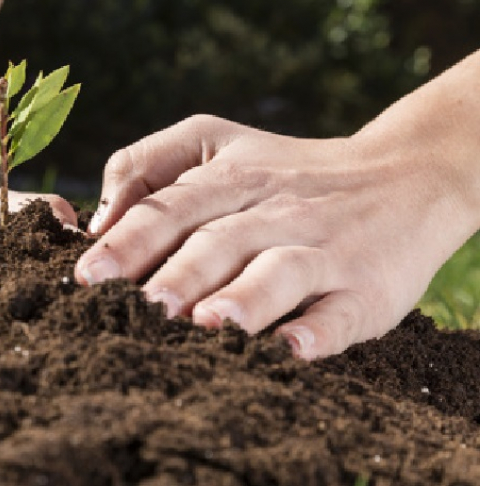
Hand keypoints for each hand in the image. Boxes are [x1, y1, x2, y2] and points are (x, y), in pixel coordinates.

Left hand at [75, 114, 474, 359]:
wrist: (403, 175)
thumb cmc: (286, 169)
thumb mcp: (217, 140)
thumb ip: (148, 162)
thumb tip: (99, 217)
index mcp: (230, 178)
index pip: (171, 208)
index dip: (129, 241)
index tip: (87, 276)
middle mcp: (274, 211)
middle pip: (219, 241)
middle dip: (177, 274)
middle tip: (139, 308)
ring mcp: (323, 248)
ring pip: (280, 272)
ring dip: (244, 299)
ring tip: (208, 325)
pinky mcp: (367, 288)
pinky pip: (344, 310)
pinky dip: (320, 330)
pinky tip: (294, 349)